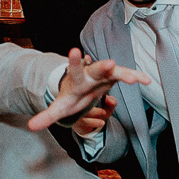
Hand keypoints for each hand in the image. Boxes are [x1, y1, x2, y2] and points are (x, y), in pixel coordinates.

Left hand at [29, 48, 148, 131]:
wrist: (81, 87)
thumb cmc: (71, 97)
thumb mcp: (59, 108)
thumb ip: (46, 116)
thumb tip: (30, 127)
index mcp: (77, 79)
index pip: (74, 70)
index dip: (74, 62)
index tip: (74, 51)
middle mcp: (91, 73)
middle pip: (97, 69)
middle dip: (103, 66)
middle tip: (110, 63)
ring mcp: (104, 73)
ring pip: (115, 71)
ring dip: (124, 74)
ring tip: (135, 79)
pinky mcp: (114, 76)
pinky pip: (126, 75)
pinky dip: (136, 76)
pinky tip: (147, 80)